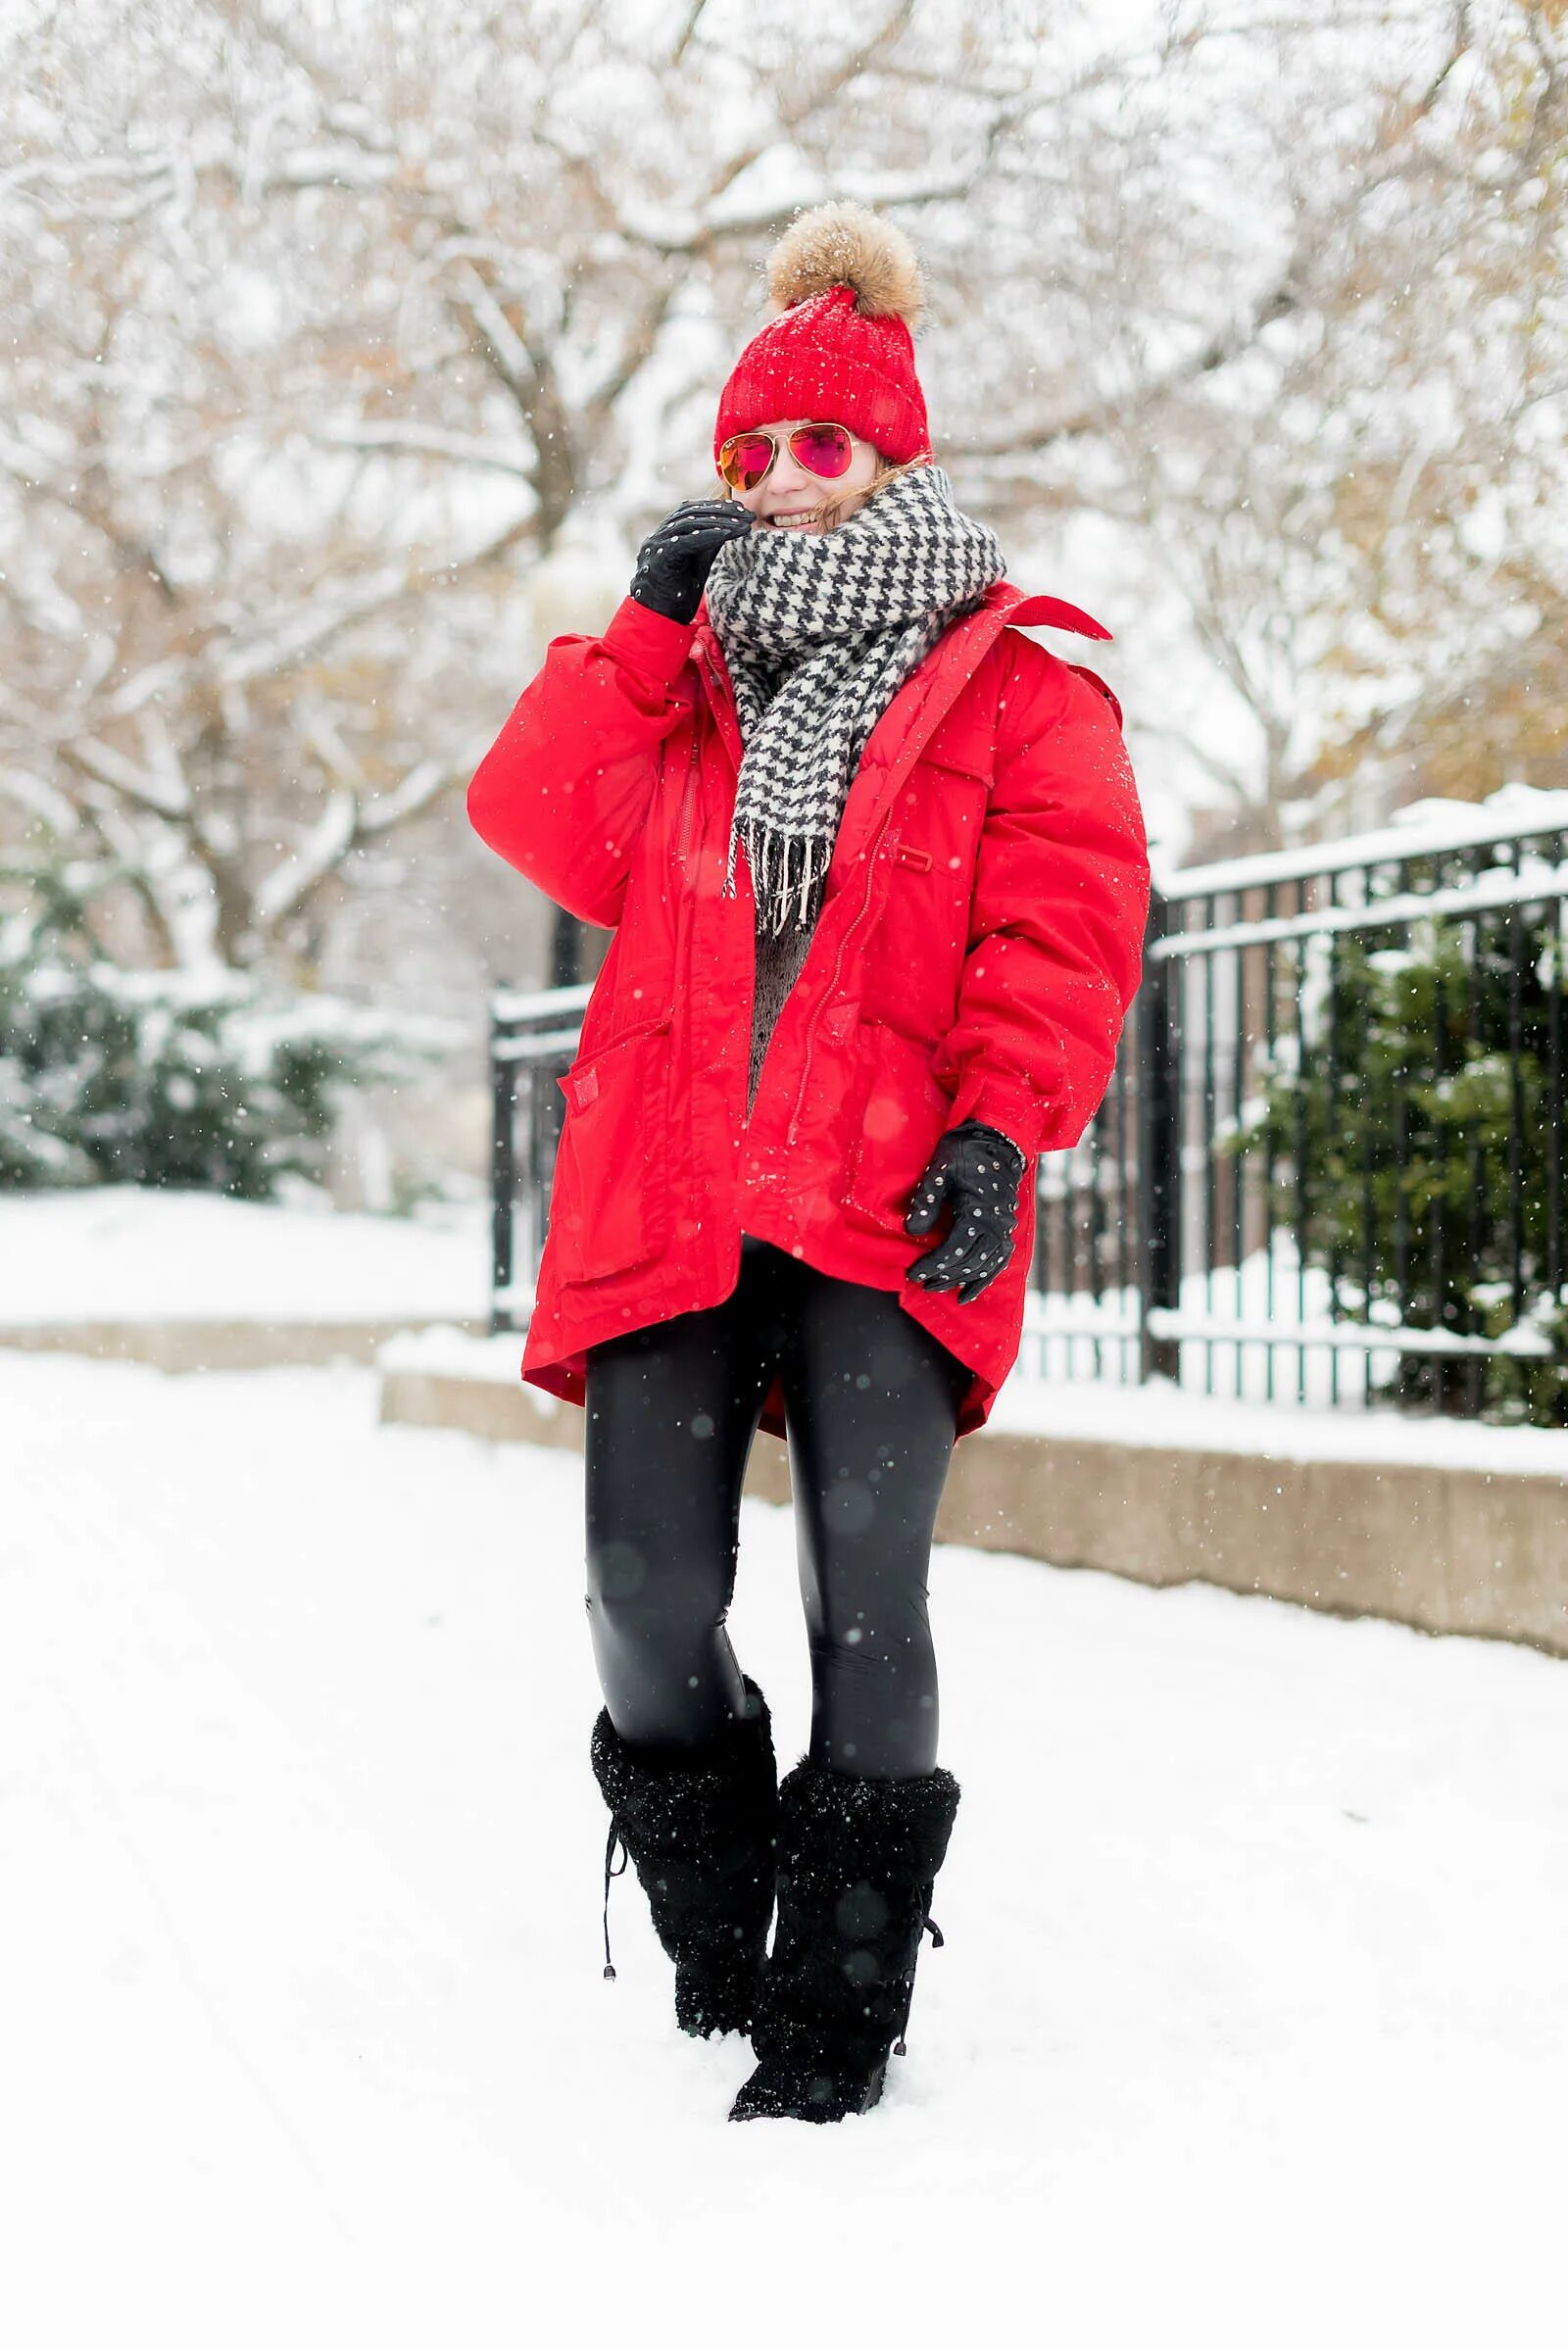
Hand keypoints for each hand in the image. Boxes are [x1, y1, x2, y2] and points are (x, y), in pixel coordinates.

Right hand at [629, 498, 753, 623]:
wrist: (658, 623)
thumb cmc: (677, 599)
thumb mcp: (697, 566)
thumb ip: (707, 546)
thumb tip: (728, 527)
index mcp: (665, 537)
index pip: (690, 511)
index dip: (716, 507)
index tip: (740, 509)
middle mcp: (658, 537)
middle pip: (691, 512)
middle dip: (722, 511)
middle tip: (747, 514)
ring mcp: (656, 545)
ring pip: (690, 522)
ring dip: (720, 521)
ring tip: (743, 524)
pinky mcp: (661, 557)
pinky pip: (688, 540)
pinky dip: (710, 535)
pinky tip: (729, 534)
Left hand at [903, 1119, 1027, 1303]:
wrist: (996, 1140)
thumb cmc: (964, 1153)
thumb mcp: (939, 1171)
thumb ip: (926, 1201)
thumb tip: (913, 1232)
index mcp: (978, 1212)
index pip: (953, 1251)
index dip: (932, 1266)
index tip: (912, 1274)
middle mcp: (996, 1226)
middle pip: (969, 1263)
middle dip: (944, 1276)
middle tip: (921, 1282)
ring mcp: (1004, 1228)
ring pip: (985, 1266)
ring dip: (961, 1280)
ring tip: (938, 1287)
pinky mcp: (1006, 1228)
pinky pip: (999, 1261)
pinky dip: (985, 1279)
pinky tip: (969, 1292)